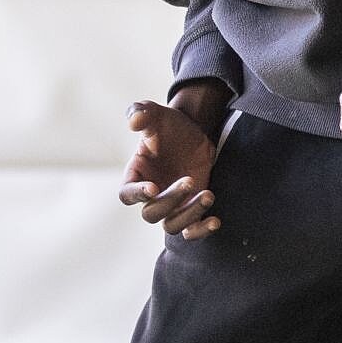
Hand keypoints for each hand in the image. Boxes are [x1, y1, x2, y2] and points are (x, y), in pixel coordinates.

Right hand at [119, 99, 219, 239]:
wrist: (193, 132)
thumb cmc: (168, 124)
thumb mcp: (155, 113)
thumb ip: (141, 112)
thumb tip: (134, 121)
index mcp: (136, 176)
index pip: (126, 194)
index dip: (137, 194)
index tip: (154, 187)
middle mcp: (151, 195)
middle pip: (151, 214)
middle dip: (170, 201)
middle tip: (188, 180)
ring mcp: (171, 205)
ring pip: (172, 225)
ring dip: (189, 215)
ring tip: (208, 195)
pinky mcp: (190, 208)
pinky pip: (191, 229)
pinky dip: (201, 230)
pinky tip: (215, 220)